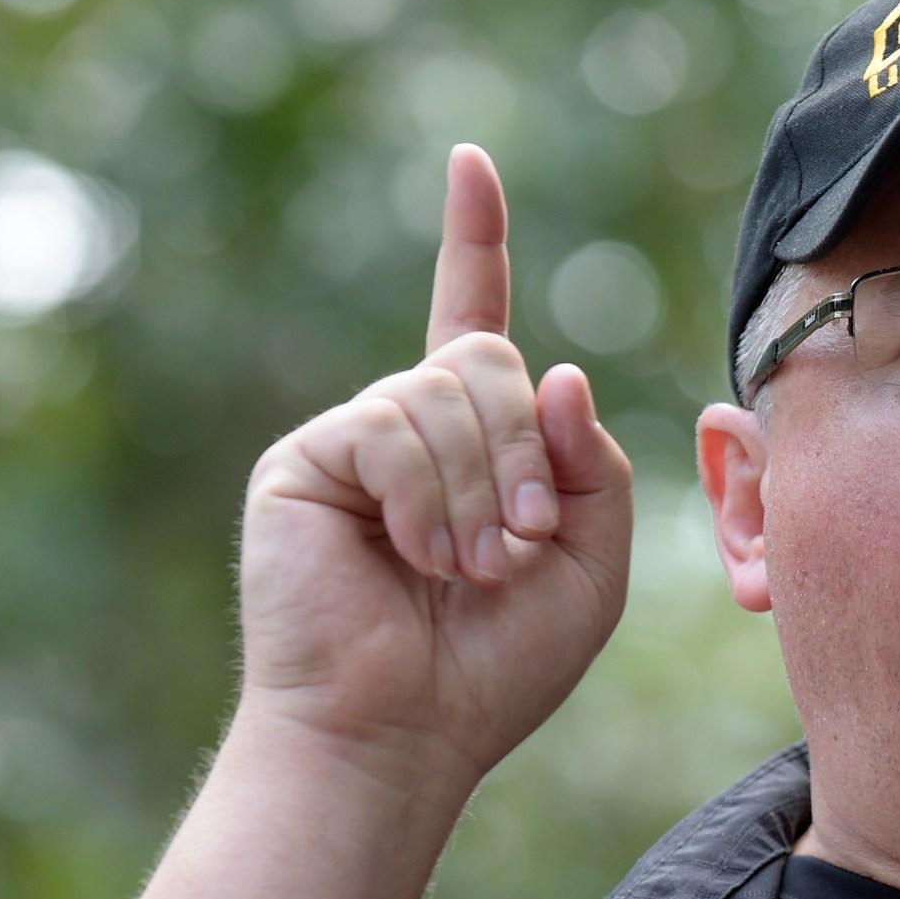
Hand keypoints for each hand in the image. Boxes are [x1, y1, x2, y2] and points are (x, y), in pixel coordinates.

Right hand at [237, 144, 633, 783]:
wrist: (403, 734)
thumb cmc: (493, 668)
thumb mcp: (590, 564)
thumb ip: (594, 467)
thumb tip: (560, 372)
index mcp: (471, 443)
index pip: (472, 317)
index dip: (473, 240)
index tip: (470, 164)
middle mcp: (407, 428)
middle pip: (487, 358)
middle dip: (525, 448)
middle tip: (520, 542)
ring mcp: (352, 440)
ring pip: (445, 392)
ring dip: (482, 487)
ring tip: (468, 568)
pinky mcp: (305, 461)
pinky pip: (391, 425)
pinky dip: (428, 495)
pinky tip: (415, 557)